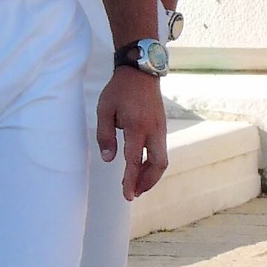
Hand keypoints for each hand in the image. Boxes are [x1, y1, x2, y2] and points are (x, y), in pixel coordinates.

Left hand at [95, 69, 168, 199]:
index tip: (127, 195)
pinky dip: (152, 163)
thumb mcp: (105, 109)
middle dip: (147, 182)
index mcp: (137, 127)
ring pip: (162, 159)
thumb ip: (105, 135)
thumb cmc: (120, 89)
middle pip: (158, 164)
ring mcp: (161, 129)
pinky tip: (140, 167)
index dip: (131, 180)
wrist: (141, 71)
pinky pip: (160, 150)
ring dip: (150, 174)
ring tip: (136, 184)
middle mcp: (153, 130)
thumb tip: (108, 159)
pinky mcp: (162, 127)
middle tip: (133, 193)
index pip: (134, 160)